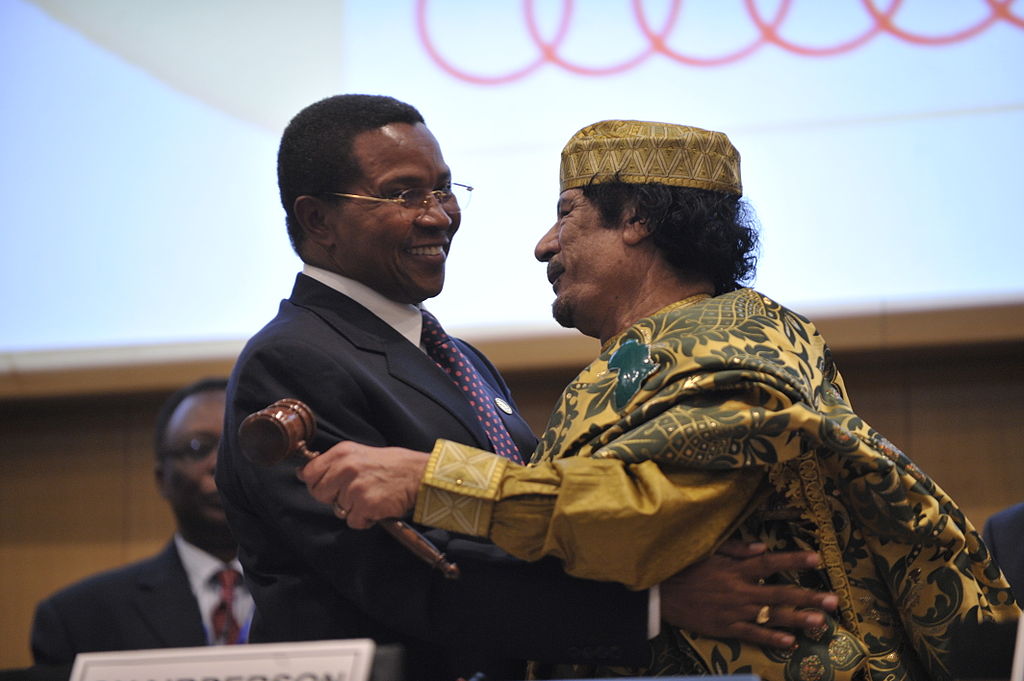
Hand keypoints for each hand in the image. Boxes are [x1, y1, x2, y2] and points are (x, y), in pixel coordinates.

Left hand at [298, 441, 428, 528]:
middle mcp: (345, 468)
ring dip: (353, 508)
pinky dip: (365, 518)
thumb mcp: (359, 454)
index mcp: (342, 453)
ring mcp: (355, 487)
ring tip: (371, 496)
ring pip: (338, 509)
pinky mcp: (366, 505)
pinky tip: (377, 506)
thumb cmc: (391, 465)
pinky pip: (354, 521)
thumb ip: (334, 463)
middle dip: (334, 497)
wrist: (418, 474)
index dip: (316, 483)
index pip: (309, 473)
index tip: (327, 486)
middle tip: (354, 492)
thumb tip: (304, 474)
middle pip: (319, 494)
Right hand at [660, 542, 838, 648]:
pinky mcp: (725, 628)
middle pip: (779, 593)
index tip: (817, 557)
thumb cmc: (684, 568)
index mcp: (735, 569)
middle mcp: (739, 590)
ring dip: (797, 619)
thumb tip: (762, 547)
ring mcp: (733, 612)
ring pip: (771, 616)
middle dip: (808, 596)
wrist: (660, 594)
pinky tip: (790, 642)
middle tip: (832, 600)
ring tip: (820, 622)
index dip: (793, 559)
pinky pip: (752, 634)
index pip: (770, 562)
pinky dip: (771, 638)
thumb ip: (736, 549)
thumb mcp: (707, 551)